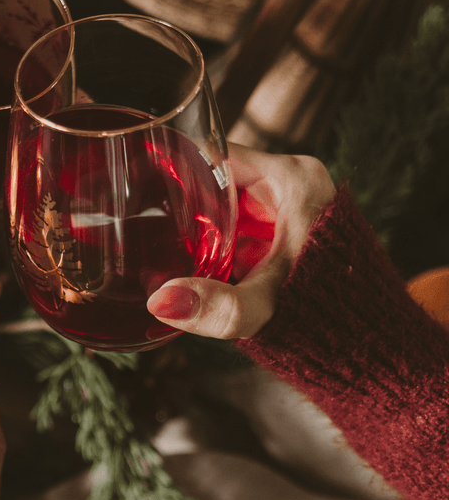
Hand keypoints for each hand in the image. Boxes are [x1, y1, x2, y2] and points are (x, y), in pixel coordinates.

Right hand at [146, 144, 335, 339]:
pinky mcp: (281, 230)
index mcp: (294, 178)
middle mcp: (292, 182)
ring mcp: (286, 206)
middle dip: (177, 201)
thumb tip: (162, 302)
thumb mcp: (266, 307)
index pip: (215, 155)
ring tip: (148, 238)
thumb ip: (218, 307)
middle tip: (132, 216)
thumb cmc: (329, 317)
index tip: (134, 180)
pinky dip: (210, 242)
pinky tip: (182, 260)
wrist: (366, 345)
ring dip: (192, 224)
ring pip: (221, 203)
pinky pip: (234, 225)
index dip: (172, 167)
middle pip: (215, 178)